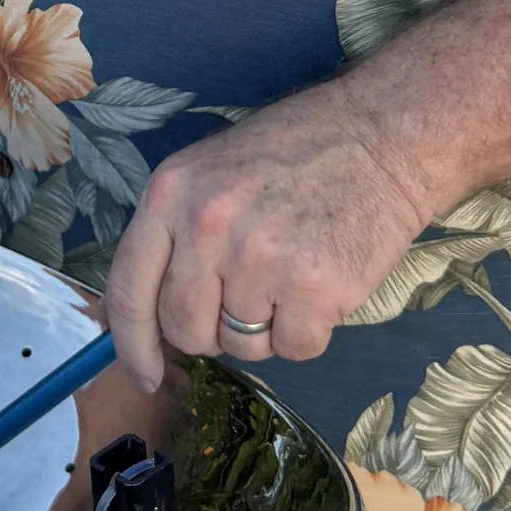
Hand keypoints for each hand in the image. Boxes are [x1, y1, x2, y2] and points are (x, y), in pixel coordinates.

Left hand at [106, 72, 438, 389]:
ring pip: (242, 346)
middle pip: (185, 330)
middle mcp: (206, 226)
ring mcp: (259, 258)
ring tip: (293, 271)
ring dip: (267, 327)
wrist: (381, 135)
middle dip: (213, 330)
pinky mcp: (313, 287)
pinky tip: (322, 284)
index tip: (145, 375)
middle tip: (249, 296)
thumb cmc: (296, 152)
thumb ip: (177, 234)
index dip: (132, 345)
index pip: (129, 291)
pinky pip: (295, 348)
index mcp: (171, 193)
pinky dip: (310, 331)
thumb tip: (155, 315)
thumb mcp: (211, 170)